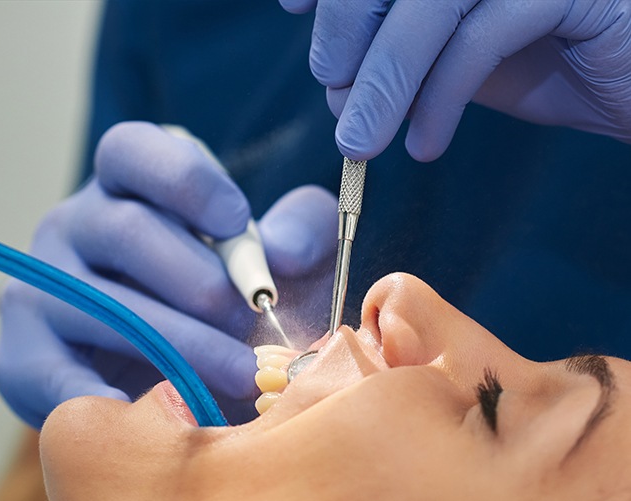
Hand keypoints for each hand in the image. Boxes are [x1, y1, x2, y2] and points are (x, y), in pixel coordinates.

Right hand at [0, 122, 336, 426]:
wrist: (186, 385)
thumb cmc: (239, 309)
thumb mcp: (287, 260)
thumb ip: (304, 232)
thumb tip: (282, 253)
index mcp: (128, 190)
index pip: (132, 151)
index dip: (185, 181)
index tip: (236, 222)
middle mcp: (74, 228)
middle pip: (124, 230)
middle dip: (200, 283)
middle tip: (250, 322)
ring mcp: (41, 290)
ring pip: (100, 305)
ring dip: (178, 344)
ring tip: (237, 375)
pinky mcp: (25, 357)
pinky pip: (53, 377)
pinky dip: (101, 398)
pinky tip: (148, 413)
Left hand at [279, 0, 630, 160]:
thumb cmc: (547, 57)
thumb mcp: (459, 52)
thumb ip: (404, 51)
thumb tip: (337, 84)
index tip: (294, 5)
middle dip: (347, 29)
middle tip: (334, 91)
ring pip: (431, 2)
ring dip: (384, 79)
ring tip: (359, 143)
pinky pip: (484, 35)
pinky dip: (442, 97)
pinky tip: (425, 145)